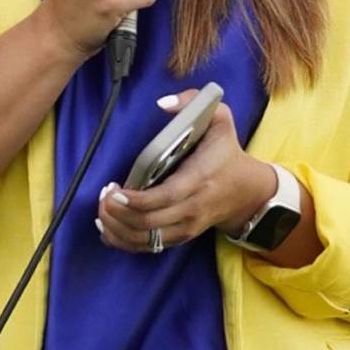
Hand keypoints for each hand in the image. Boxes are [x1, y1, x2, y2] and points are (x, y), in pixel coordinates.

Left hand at [95, 89, 275, 254]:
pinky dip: (123, 240)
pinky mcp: (179, 237)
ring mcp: (186, 227)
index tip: (115, 190)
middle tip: (104, 195)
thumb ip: (193, 102)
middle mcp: (192, 209)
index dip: (136, 199)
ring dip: (117, 228)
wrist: (246, 192)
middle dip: (118, 212)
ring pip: (145, 239)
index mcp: (199, 179)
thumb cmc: (226, 152)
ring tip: (103, 207)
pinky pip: (147, 247)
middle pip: (148, 222)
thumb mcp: (220, 118)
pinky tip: (108, 226)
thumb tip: (162, 104)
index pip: (164, 197)